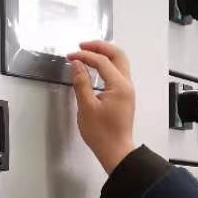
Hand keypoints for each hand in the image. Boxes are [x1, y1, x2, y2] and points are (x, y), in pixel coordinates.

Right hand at [67, 41, 136, 174]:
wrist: (116, 151)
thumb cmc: (101, 133)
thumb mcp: (86, 107)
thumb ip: (81, 83)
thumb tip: (76, 64)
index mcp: (120, 86)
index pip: (102, 61)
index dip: (85, 56)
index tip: (70, 56)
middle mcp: (127, 85)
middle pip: (118, 55)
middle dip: (100, 47)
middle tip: (82, 46)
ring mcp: (127, 90)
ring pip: (120, 63)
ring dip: (104, 55)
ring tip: (87, 53)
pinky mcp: (124, 96)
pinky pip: (118, 73)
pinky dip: (107, 65)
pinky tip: (95, 68)